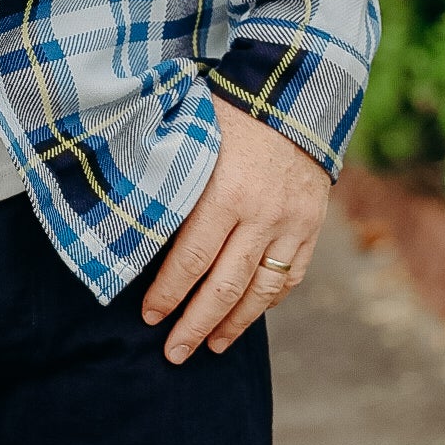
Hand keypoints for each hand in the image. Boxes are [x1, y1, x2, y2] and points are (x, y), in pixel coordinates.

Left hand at [142, 95, 329, 361]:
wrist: (294, 91)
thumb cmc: (229, 108)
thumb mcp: (194, 133)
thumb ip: (173, 176)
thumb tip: (133, 210)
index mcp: (225, 191)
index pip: (191, 258)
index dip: (168, 293)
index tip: (149, 315)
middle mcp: (260, 215)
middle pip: (225, 286)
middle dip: (196, 324)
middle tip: (173, 352)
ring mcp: (290, 224)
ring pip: (261, 291)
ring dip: (233, 324)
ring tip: (211, 345)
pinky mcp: (311, 226)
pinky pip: (290, 276)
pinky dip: (269, 300)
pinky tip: (249, 314)